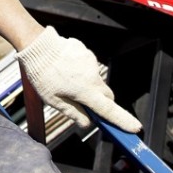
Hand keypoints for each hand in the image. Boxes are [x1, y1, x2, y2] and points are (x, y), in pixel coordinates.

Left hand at [16, 26, 142, 132]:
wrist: (37, 45)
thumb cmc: (42, 74)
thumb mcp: (53, 100)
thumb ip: (73, 113)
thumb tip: (87, 123)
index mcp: (86, 91)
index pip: (109, 110)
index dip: (123, 120)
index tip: (136, 127)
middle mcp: (93, 76)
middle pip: (107, 95)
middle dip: (101, 102)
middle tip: (86, 105)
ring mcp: (91, 62)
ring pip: (96, 80)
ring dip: (88, 85)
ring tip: (66, 81)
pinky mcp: (86, 52)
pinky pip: (88, 66)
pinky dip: (82, 71)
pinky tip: (66, 68)